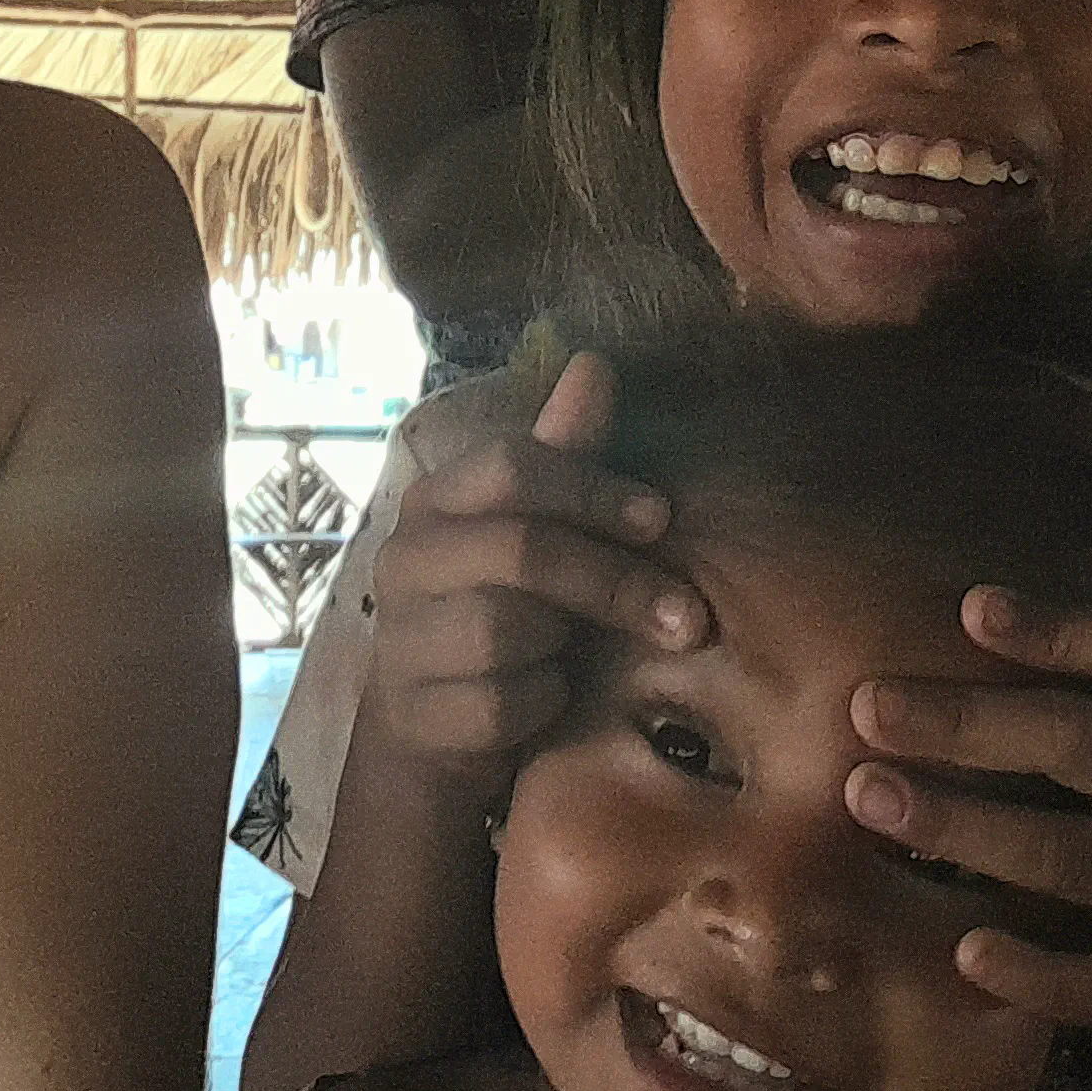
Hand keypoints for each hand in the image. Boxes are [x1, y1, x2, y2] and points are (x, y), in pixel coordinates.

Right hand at [364, 356, 708, 792]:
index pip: (509, 465)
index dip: (594, 486)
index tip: (662, 517)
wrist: (428, 728)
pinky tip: (547, 699)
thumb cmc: (494, 606)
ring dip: (567, 646)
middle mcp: (404, 561)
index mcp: (434, 501)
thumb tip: (595, 362)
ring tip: (584, 653)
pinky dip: (542, 703)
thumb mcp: (528, 529)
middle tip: (689, 617)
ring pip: (507, 630)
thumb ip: (561, 453)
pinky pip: (504, 704)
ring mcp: (402, 640)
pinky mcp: (418, 714)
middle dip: (614, 580)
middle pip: (521, 549)